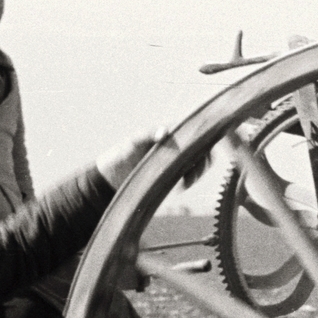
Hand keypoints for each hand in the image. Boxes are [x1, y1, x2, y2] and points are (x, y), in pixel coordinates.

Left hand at [96, 127, 213, 191]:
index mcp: (170, 131)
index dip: (206, 138)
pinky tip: (181, 186)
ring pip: (202, 162)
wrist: (112, 178)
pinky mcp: (176, 172)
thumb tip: (165, 132)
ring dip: (198, 172)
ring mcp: (178, 157)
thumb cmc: (121, 154)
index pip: (197, 130)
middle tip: (190, 176)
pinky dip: (192, 180)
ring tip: (184, 183)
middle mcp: (178, 142)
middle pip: (205, 148)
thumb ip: (148, 133)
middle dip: (203, 162)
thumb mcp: (132, 142)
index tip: (204, 153)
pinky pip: (193, 173)